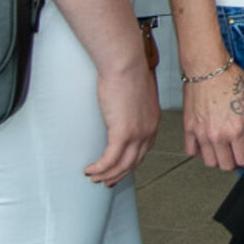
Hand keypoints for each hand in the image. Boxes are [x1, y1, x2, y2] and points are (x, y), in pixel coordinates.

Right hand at [86, 58, 158, 186]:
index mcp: (153, 120)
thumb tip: (122, 107)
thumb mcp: (136, 91)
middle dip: (119, 174)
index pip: (143, 149)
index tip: (120, 169)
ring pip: (122, 165)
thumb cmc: (129, 70)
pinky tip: (90, 170)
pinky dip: (100, 168)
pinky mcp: (123, 132)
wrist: (127, 62)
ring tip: (94, 177)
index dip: (130, 163)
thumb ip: (132, 104)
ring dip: (107, 174)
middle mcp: (149, 129)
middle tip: (105, 180)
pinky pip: (110, 159)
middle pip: (134, 161)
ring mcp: (137, 133)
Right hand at [181, 63, 243, 170]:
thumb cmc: (230, 79)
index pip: (243, 160)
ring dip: (218, 159)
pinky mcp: (188, 128)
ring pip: (209, 162)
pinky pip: (191, 151)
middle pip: (225, 165)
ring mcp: (201, 133)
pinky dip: (199, 153)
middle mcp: (217, 135)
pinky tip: (207, 145)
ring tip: (224, 150)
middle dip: (234, 163)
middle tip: (238, 155)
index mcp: (235, 130)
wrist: (207, 68)